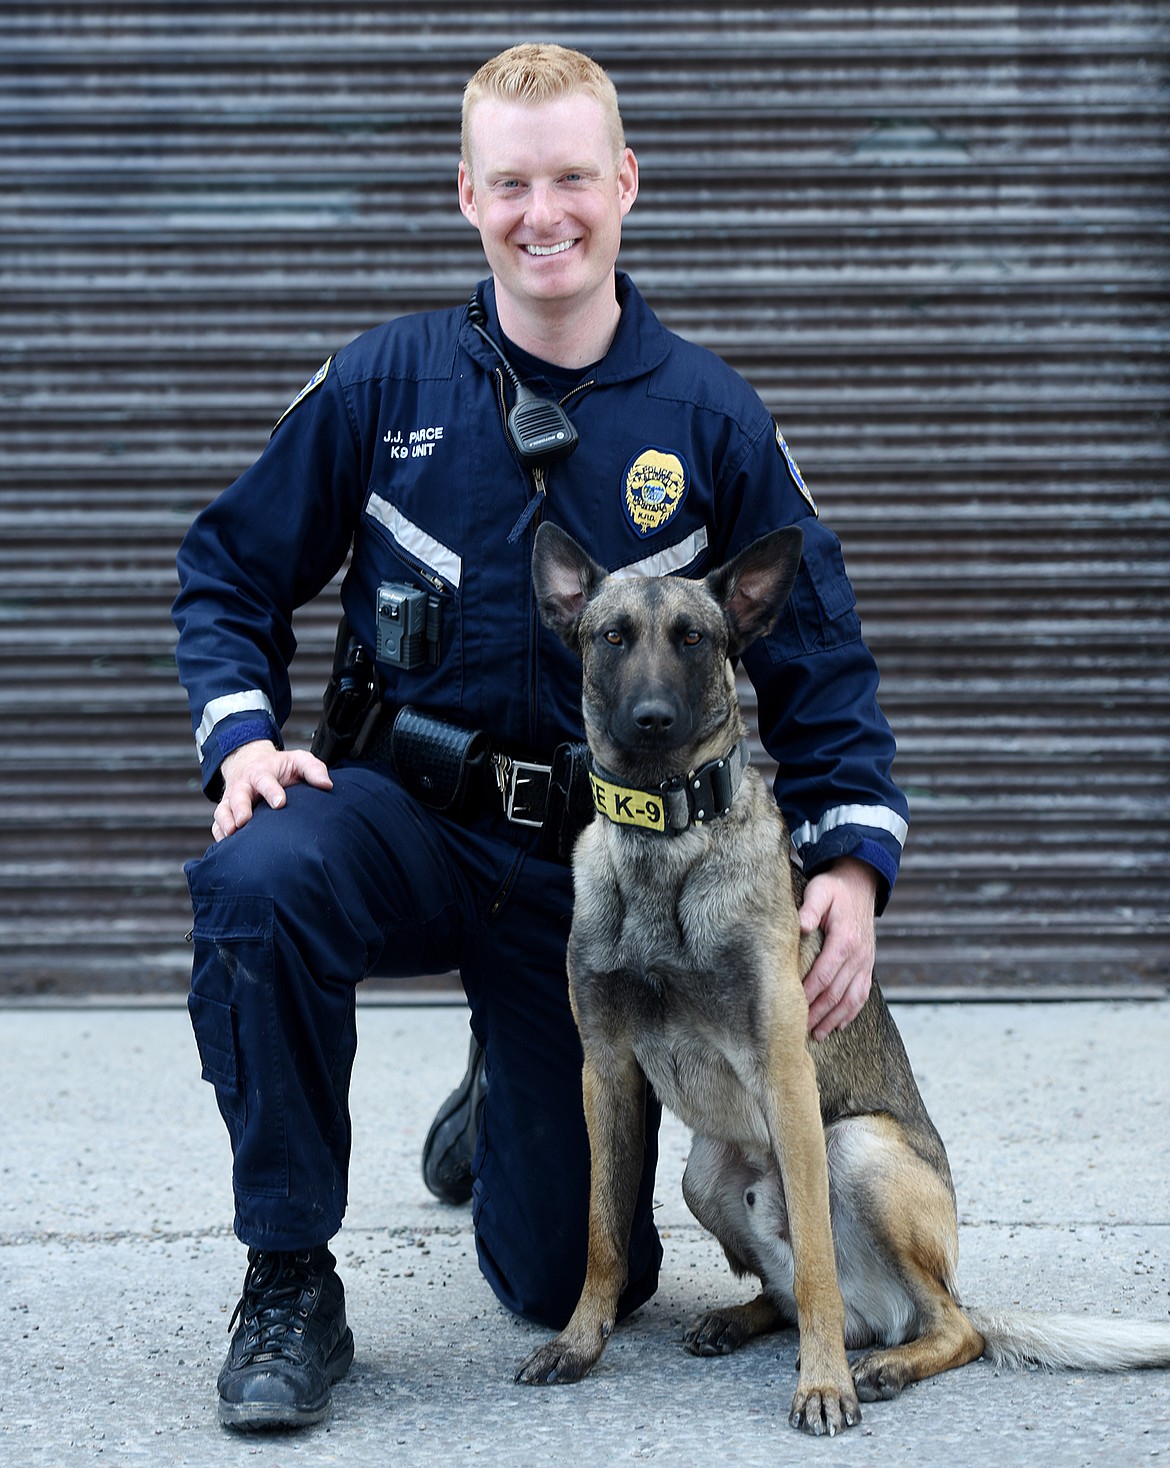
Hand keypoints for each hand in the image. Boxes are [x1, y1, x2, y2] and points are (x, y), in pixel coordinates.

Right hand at [211, 739, 332, 841]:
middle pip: (238, 796)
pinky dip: (219, 834)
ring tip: (232, 834)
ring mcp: (232, 800)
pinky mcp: (226, 812)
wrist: (250, 763)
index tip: (280, 803)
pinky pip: (217, 825)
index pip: (265, 780)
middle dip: (240, 808)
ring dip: (225, 822)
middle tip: (244, 820)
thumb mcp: (298, 760)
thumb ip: (313, 770)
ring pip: (223, 811)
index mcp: (262, 773)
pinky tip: (226, 846)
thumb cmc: (279, 767)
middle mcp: (243, 786)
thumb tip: (327, 785)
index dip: (271, 791)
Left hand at [798, 857, 878, 1039]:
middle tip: (799, 1031)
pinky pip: (862, 994)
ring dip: (834, 1019)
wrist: (861, 885)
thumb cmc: (835, 889)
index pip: (823, 975)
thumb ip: (810, 907)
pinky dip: (851, 1012)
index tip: (791, 1008)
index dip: (807, 994)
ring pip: (851, 999)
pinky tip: (839, 1025)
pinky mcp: (868, 965)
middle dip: (817, 1014)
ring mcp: (866, 963)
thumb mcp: (820, 891)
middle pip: (836, 993)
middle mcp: (858, 956)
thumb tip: (801, 925)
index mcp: (844, 940)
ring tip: (817, 1034)